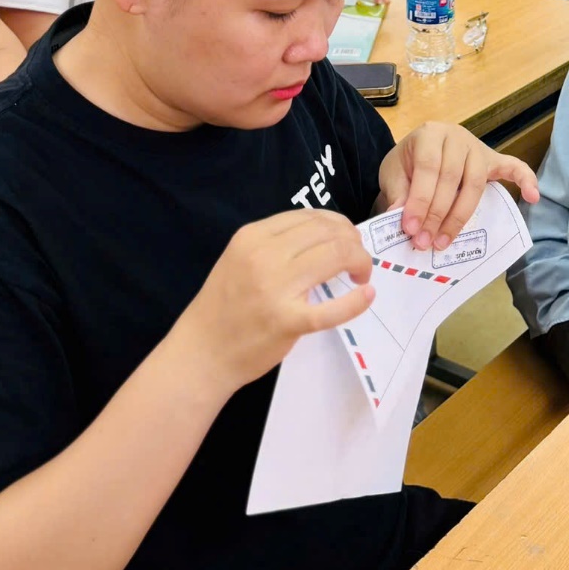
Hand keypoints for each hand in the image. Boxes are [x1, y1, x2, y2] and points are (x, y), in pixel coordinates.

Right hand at [182, 209, 373, 393]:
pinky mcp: (288, 321)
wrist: (202, 352)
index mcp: (252, 236)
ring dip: (359, 262)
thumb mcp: (240, 259)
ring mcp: (276, 288)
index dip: (339, 225)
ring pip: (336, 256)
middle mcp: (264, 255)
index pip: (310, 217)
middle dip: (353, 242)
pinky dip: (357, 301)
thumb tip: (326, 235)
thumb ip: (275, 244)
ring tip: (360, 276)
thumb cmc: (224, 307)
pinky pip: (333, 308)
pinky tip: (367, 295)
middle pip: (329, 233)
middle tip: (358, 260)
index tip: (347, 240)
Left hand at [380, 122, 538, 252]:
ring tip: (444, 241)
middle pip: (453, 178)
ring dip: (460, 216)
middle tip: (425, 242)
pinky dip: (526, 180)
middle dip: (438, 214)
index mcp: (430, 134)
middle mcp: (457, 137)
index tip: (410, 229)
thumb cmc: (407, 162)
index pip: (428, 168)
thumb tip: (400, 217)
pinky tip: (533, 197)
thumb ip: (397, 192)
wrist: (418, 150)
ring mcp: (478, 148)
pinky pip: (514, 167)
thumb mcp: (393, 172)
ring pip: (475, 184)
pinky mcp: (493, 160)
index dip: (420, 200)